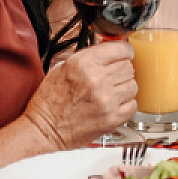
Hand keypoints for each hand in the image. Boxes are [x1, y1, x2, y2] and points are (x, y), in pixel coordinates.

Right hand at [21, 41, 136, 148]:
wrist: (43, 130)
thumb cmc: (50, 101)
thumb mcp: (63, 68)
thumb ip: (89, 56)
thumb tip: (111, 48)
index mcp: (82, 63)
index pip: (121, 49)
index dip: (124, 52)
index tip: (123, 55)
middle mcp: (96, 79)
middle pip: (128, 67)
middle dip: (121, 71)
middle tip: (109, 79)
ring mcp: (106, 99)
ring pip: (133, 85)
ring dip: (123, 88)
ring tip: (108, 93)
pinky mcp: (112, 118)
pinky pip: (133, 104)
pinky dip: (125, 105)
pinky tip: (112, 105)